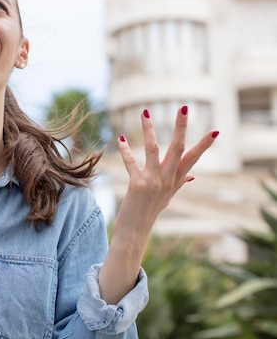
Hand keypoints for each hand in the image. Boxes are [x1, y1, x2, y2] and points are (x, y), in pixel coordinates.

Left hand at [99, 105, 217, 303]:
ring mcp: (153, 182)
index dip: (204, 145)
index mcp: (175, 181)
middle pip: (177, 148)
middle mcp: (167, 180)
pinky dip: (126, 151)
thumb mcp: (167, 197)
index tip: (216, 130)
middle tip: (184, 107)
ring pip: (153, 149)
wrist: (135, 231)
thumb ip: (178, 183)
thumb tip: (192, 175)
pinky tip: (122, 139)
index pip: (193, 159)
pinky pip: (132, 163)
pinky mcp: (138, 185)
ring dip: (148, 130)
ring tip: (145, 113)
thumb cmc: (149, 212)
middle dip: (181, 127)